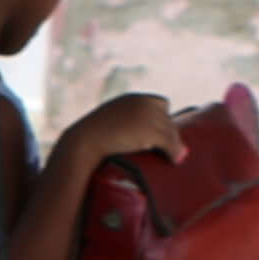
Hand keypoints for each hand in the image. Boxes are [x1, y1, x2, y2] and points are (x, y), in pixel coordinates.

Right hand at [49, 90, 177, 168]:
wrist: (82, 143)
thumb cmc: (87, 139)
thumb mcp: (103, 125)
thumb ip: (117, 126)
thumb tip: (125, 141)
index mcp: (131, 99)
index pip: (160, 103)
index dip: (163, 118)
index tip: (161, 132)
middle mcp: (141, 103)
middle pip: (167, 117)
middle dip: (169, 132)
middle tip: (170, 148)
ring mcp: (146, 116)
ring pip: (171, 131)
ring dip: (175, 144)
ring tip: (175, 157)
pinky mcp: (150, 131)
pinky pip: (170, 142)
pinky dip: (174, 152)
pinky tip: (175, 160)